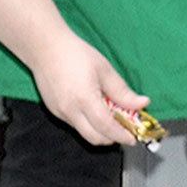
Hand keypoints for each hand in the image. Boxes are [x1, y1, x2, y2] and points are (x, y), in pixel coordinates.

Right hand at [28, 29, 147, 145]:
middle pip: (96, 138)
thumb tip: (142, 103)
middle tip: (125, 130)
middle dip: (112, 138)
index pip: (107, 128)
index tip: (133, 137)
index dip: (123, 135)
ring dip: (100, 132)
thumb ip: (123, 92)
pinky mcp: (54, 111)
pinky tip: (93, 110)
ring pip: (85, 133)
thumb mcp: (104, 70)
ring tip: (110, 118)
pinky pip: (75, 125)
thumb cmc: (74, 54)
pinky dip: (88, 124)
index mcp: (85, 99)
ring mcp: (60, 112)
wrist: (45, 48)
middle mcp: (70, 110)